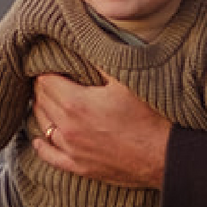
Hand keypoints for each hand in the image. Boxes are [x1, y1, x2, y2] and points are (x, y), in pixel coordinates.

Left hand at [32, 72, 168, 189]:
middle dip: (43, 86)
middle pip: (41, 100)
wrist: (166, 158)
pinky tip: (40, 138)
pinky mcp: (80, 167)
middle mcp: (68, 128)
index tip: (51, 62)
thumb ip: (100, 60)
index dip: (46, 68)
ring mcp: (72, 150)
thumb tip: (84, 39)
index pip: (44, 80)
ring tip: (47, 99)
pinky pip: (50, 156)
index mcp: (76, 103)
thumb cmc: (151, 117)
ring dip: (42, 110)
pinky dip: (42, 145)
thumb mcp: (126, 81)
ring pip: (42, 125)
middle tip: (50, 77)